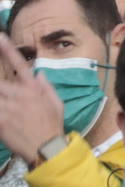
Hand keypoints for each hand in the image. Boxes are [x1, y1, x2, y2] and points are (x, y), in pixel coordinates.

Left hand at [0, 34, 66, 165]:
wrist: (46, 148)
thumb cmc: (53, 126)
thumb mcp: (56, 103)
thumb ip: (46, 87)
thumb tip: (39, 73)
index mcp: (33, 89)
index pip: (20, 64)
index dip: (8, 50)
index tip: (0, 38)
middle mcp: (19, 95)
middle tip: (3, 90)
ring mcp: (8, 109)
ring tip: (2, 100)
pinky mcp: (0, 122)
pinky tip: (0, 113)